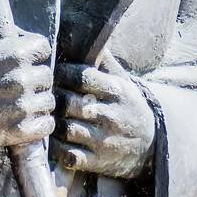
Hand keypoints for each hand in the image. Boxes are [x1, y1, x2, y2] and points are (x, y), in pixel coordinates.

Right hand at [0, 31, 53, 149]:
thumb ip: (7, 40)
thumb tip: (26, 38)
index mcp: (14, 52)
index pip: (44, 48)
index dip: (34, 55)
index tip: (23, 63)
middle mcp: (21, 77)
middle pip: (46, 76)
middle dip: (34, 80)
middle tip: (16, 87)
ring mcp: (21, 105)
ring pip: (48, 101)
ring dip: (36, 102)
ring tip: (17, 104)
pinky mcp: (17, 130)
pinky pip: (46, 125)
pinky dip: (39, 123)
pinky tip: (25, 120)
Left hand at [51, 62, 156, 179]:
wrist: (152, 145)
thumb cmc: (129, 107)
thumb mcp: (124, 82)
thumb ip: (105, 62)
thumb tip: (89, 34)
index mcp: (117, 91)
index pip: (83, 77)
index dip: (64, 73)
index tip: (56, 73)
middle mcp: (111, 115)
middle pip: (71, 103)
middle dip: (55, 98)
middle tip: (44, 95)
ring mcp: (104, 140)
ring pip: (67, 128)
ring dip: (53, 122)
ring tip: (46, 115)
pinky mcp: (98, 161)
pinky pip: (69, 155)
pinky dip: (57, 148)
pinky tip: (54, 138)